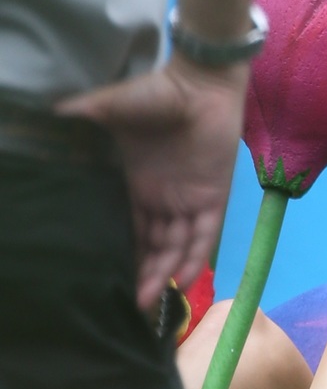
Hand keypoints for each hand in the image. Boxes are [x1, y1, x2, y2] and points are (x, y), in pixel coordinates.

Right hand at [58, 58, 246, 308]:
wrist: (200, 83)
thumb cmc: (157, 93)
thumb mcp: (111, 108)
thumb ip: (85, 117)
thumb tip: (50, 115)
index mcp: (135, 185)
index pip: (127, 229)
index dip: (119, 253)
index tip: (102, 278)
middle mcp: (161, 199)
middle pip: (150, 247)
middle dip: (139, 274)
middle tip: (125, 305)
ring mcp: (188, 200)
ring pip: (174, 247)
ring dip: (161, 274)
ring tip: (144, 302)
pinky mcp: (213, 198)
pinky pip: (204, 237)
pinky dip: (194, 259)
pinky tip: (181, 283)